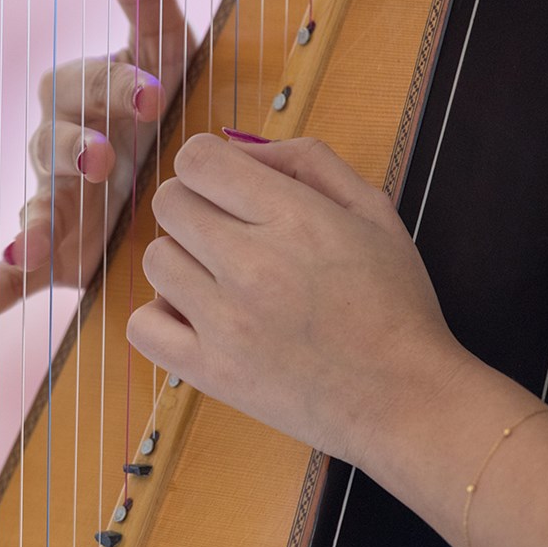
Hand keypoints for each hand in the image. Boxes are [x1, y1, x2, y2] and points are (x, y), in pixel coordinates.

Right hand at [0, 0, 191, 330]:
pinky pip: (2, 280)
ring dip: (32, 226)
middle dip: (78, 150)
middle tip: (104, 159)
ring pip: (34, 210)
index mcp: (84, 96)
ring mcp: (50, 201)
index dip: (116, 87)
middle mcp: (59, 146)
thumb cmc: (159, 103)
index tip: (152, 88)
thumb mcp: (165, 44)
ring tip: (28, 246)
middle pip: (56, 145)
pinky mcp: (48, 253)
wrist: (159, 173)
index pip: (90, 85)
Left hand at [127, 134, 468, 467]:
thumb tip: (240, 148)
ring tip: (219, 280)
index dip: (206, 164)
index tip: (226, 186)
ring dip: (181, 261)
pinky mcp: (209, 373)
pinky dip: (159, 317)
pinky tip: (196, 317)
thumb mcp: (372, 209)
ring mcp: (224, 323)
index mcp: (292, 218)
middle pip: (168, 202)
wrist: (406, 399)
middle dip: (193, 206)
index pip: (196, 159)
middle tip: (227, 233)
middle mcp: (251, 265)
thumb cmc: (394, 302)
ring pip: (154, 260)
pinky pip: (141, 327)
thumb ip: (306, 160)